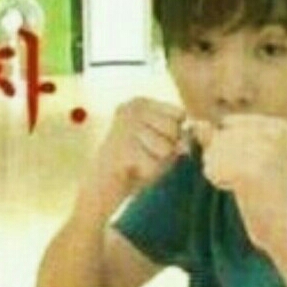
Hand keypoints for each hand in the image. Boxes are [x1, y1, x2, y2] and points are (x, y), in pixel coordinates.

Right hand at [78, 97, 185, 219]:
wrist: (101, 184)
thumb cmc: (136, 161)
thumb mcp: (160, 144)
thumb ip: (177, 139)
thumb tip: (184, 146)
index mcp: (140, 103)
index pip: (179, 113)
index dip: (175, 133)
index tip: (155, 141)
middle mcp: (130, 109)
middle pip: (173, 129)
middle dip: (167, 148)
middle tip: (145, 154)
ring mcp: (124, 127)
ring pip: (165, 148)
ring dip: (157, 162)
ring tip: (139, 162)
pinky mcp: (121, 148)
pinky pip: (153, 165)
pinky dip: (148, 173)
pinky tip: (133, 169)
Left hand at [197, 114, 286, 253]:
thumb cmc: (264, 193)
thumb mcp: (245, 155)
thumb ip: (219, 136)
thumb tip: (195, 124)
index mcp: (278, 125)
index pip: (227, 123)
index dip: (229, 147)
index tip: (256, 165)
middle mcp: (273, 132)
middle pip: (218, 136)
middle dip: (223, 159)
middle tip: (251, 179)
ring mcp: (262, 150)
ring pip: (211, 151)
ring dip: (220, 171)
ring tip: (247, 185)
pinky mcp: (249, 170)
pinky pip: (210, 167)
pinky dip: (219, 180)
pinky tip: (241, 190)